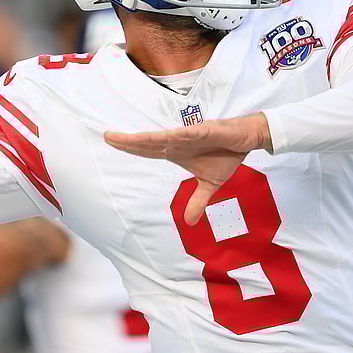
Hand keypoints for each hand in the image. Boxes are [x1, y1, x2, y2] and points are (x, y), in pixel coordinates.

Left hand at [104, 113, 271, 225]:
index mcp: (176, 151)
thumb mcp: (210, 185)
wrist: (245, 140)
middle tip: (107, 137)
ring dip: (146, 138)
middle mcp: (178, 141)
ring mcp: (191, 135)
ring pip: (164, 137)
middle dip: (129, 141)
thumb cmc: (225, 155)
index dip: (130, 147)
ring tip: (128, 138)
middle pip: (149, 142)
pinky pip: (192, 133)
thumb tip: (190, 222)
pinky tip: (169, 135)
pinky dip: (181, 134)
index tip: (111, 142)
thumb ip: (197, 201)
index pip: (147, 150)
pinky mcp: (207, 130)